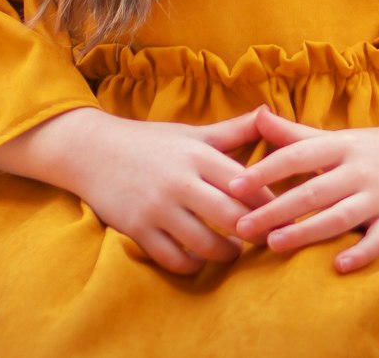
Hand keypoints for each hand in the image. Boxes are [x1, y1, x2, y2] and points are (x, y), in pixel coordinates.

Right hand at [21, 106, 273, 275]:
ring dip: (226, 254)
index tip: (284, 213)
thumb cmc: (152, 142)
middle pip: (232, 216)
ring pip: (206, 243)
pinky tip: (199, 260)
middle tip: (267, 240)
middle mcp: (181, 180)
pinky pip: (174, 259)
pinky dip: (192, 265)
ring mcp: (158, 207)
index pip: (246, 183)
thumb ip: (234, 129)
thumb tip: (270, 112)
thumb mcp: (193, 132)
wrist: (93, 151)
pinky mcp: (138, 229)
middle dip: (255, 233)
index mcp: (198, 154)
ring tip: (234, 252)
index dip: (270, 202)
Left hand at [228, 107, 378, 273]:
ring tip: (274, 245)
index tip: (233, 184)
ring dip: (306, 231)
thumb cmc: (376, 147)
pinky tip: (337, 266)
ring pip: (339, 216)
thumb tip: (256, 116)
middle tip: (242, 227)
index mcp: (339, 146)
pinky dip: (360, 253)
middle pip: (311, 191)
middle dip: (275, 210)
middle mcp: (357, 169)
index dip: (264, 169)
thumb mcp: (337, 136)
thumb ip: (295, 133)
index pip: (296, 156)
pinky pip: (378, 239)